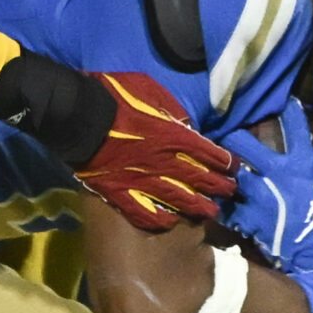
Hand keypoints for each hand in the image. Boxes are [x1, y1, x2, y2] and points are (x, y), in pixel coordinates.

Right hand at [73, 72, 238, 231]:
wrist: (77, 115)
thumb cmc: (114, 96)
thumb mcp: (150, 90)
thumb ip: (172, 110)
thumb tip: (186, 124)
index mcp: (173, 136)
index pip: (210, 154)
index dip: (226, 163)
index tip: (235, 167)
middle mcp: (165, 163)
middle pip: (201, 180)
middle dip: (220, 187)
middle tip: (231, 192)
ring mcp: (143, 181)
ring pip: (179, 201)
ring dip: (199, 208)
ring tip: (211, 213)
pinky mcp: (121, 193)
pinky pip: (144, 213)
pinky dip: (159, 220)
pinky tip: (169, 222)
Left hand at [221, 101, 312, 279]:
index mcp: (303, 162)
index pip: (293, 123)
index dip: (287, 109)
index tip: (283, 103)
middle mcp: (275, 172)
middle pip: (241, 142)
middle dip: (233, 138)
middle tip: (229, 139)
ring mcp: (258, 194)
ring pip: (228, 171)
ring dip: (223, 171)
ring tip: (217, 169)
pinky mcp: (247, 216)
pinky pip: (227, 207)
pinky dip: (225, 206)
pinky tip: (221, 205)